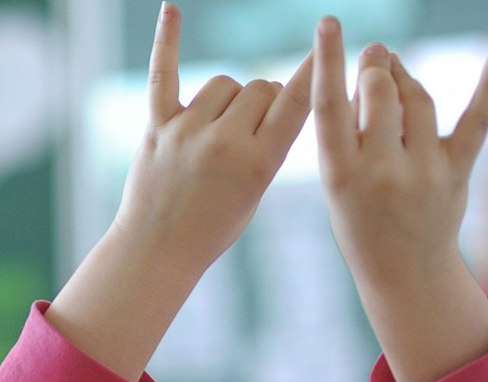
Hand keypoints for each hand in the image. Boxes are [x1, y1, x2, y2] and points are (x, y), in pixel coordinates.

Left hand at [111, 3, 313, 276]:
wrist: (156, 251)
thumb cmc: (213, 226)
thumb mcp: (256, 192)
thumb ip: (267, 144)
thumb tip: (273, 93)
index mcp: (258, 163)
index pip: (298, 103)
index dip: (316, 71)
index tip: (331, 42)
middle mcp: (223, 142)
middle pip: (260, 87)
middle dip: (263, 102)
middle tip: (252, 131)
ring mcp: (187, 132)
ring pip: (224, 83)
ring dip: (229, 98)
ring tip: (218, 132)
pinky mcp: (156, 127)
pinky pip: (164, 74)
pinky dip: (168, 41)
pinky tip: (172, 8)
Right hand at [313, 18, 487, 381]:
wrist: (403, 272)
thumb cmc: (361, 220)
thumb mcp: (338, 183)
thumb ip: (353, 132)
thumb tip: (379, 69)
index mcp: (340, 175)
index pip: (331, 106)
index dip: (328, 61)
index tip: (330, 25)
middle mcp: (381, 171)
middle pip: (380, 94)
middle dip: (377, 67)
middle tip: (375, 54)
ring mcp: (422, 172)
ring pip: (418, 99)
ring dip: (405, 77)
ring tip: (393, 70)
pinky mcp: (456, 172)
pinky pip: (476, 120)